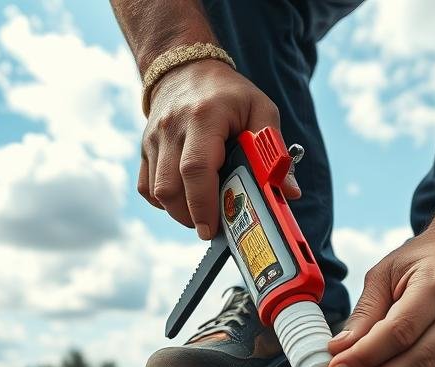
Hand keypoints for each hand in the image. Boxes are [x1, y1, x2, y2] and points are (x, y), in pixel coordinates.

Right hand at [141, 59, 299, 239]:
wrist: (185, 69)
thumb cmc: (229, 94)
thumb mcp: (260, 110)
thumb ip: (275, 151)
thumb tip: (289, 191)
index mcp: (204, 117)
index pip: (197, 168)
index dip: (204, 204)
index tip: (212, 228)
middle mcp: (173, 128)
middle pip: (171, 187)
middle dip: (191, 216)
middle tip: (212, 225)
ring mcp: (154, 138)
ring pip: (157, 192)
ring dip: (179, 212)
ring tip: (202, 212)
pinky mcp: (145, 148)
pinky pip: (146, 188)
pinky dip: (164, 202)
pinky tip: (185, 199)